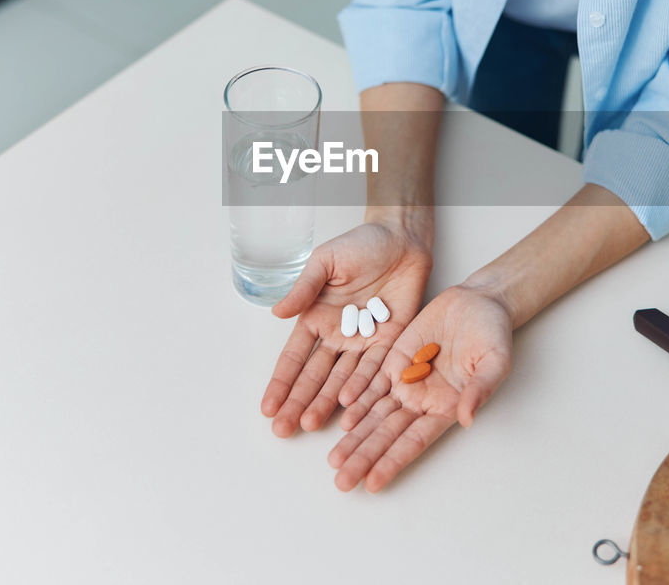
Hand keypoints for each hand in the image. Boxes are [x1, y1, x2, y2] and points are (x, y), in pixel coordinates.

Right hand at [260, 215, 431, 436]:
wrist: (401, 239)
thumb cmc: (360, 245)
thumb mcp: (325, 262)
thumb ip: (304, 288)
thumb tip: (278, 312)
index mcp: (316, 318)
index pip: (295, 357)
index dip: (281, 382)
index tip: (267, 408)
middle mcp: (337, 336)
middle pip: (315, 376)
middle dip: (298, 402)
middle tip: (283, 429)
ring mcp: (363, 343)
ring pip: (342, 380)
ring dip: (326, 403)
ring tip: (310, 425)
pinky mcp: (389, 343)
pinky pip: (375, 370)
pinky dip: (362, 390)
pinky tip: (349, 410)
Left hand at [328, 284, 512, 491]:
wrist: (477, 302)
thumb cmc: (493, 334)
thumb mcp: (495, 360)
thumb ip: (480, 388)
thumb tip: (467, 417)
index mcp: (446, 408)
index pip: (414, 441)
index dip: (393, 461)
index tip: (373, 483)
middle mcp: (421, 401)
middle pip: (387, 434)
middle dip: (364, 457)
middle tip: (342, 481)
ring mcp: (404, 381)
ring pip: (373, 413)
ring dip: (353, 437)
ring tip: (333, 460)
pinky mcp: (392, 359)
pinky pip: (370, 382)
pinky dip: (355, 399)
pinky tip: (340, 415)